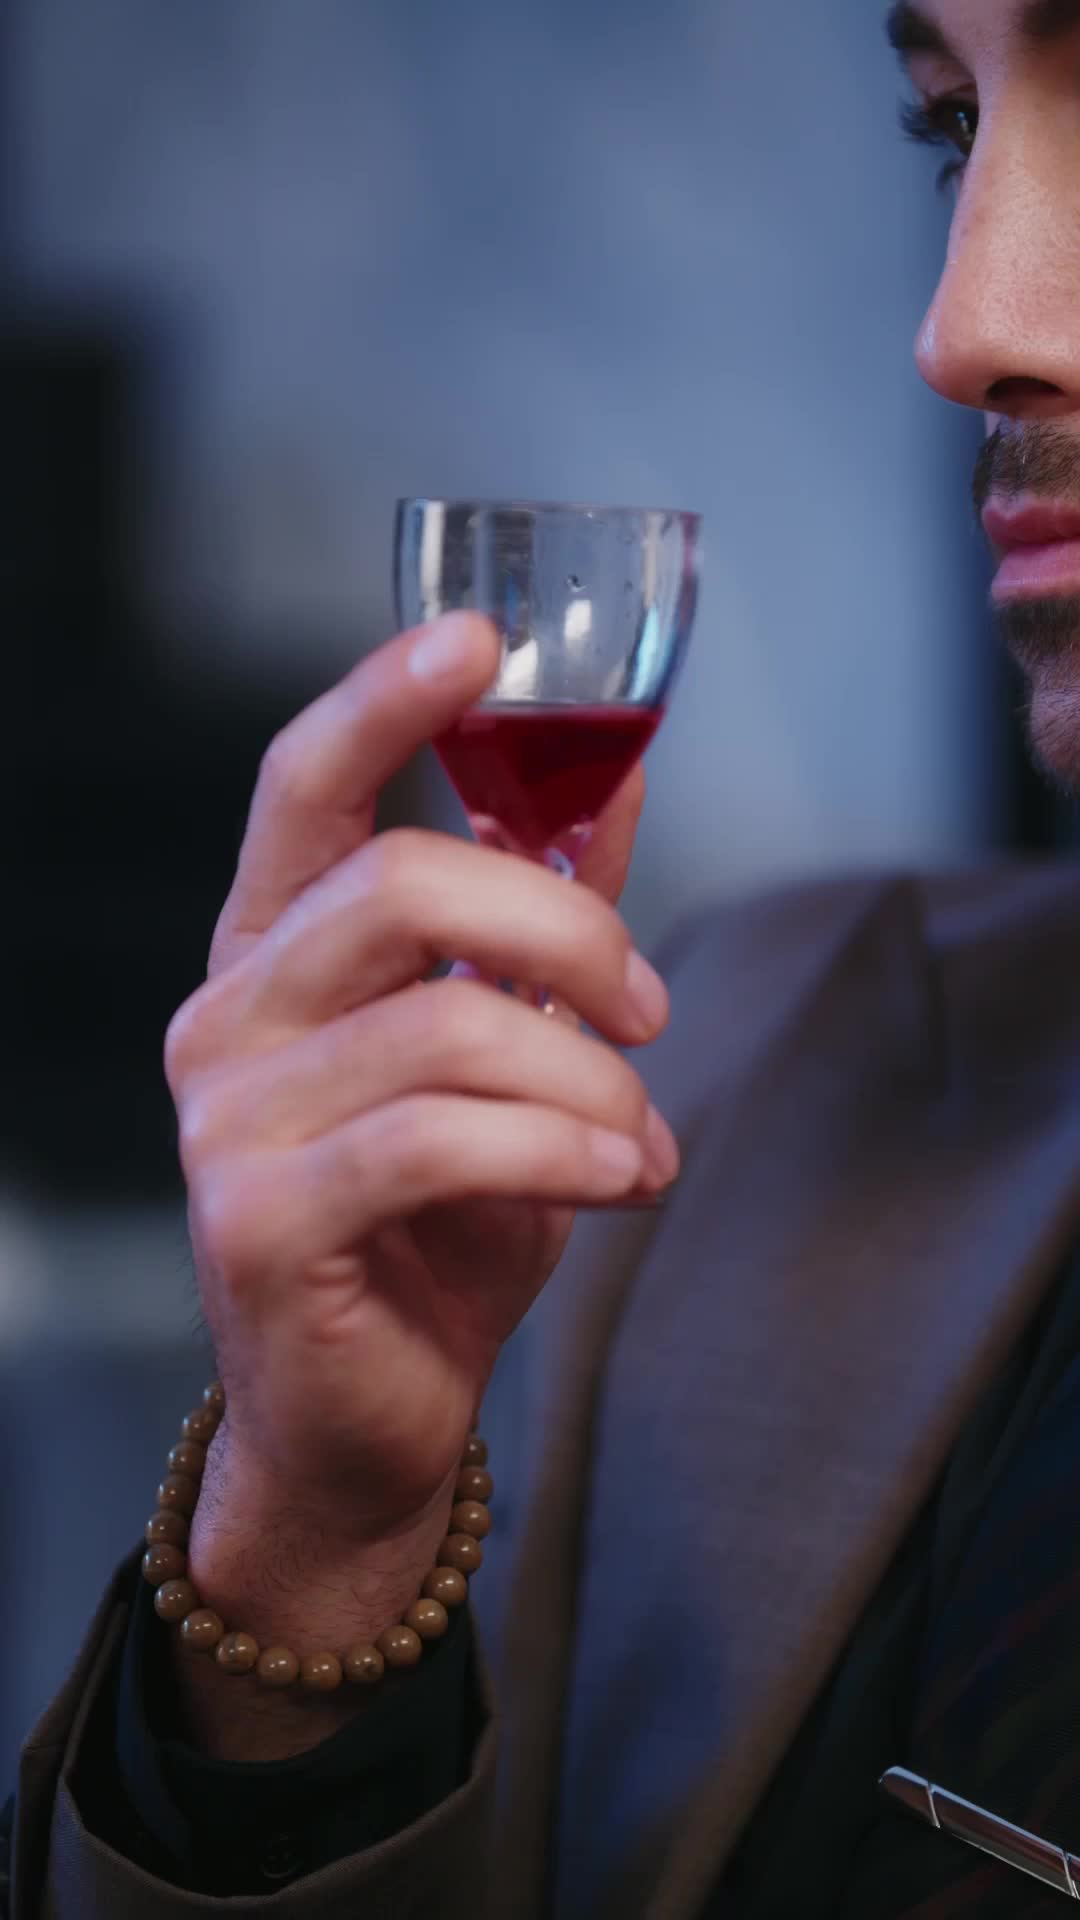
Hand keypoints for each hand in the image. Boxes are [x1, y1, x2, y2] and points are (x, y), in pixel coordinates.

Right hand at [164, 613, 677, 1694]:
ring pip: (442, 1022)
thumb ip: (536, 922)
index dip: (382, 697)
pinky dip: (562, 1150)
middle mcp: (227, 1017)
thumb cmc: (437, 1223)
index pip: (300, 787)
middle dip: (562, 928)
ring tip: (643, 1140)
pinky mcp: (256, 1219)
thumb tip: (618, 782)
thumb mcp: (505, 1055)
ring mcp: (225, 1121)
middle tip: (645, 1003)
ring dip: (587, 1077)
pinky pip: (438, 1140)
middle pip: (397, 881)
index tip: (478, 638)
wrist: (367, 1413)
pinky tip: (620, 1181)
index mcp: (274, 954)